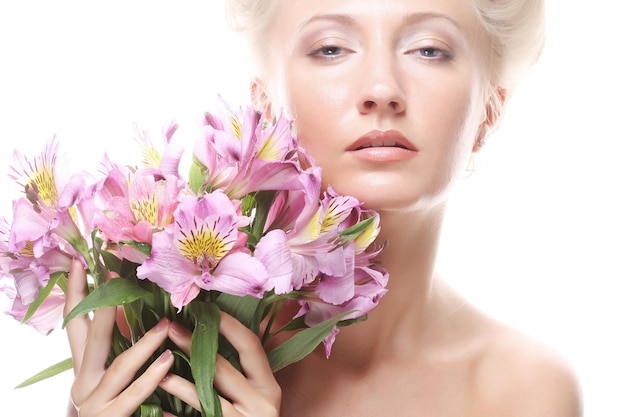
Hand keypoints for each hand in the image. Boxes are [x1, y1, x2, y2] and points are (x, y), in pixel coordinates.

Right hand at [64, 259, 174, 416]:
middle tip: (115, 275)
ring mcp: (93, 402)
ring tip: (166, 324)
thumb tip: (130, 310)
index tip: (79, 262)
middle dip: (104, 305)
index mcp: (83, 368)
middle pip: (91, 337)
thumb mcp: (110, 375)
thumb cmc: (113, 408)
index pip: (75, 323)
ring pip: (119, 365)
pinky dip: (151, 378)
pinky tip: (168, 362)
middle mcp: (82, 382)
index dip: (76, 292)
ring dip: (144, 343)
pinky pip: (133, 394)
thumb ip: (119, 345)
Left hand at [160, 313, 281, 416]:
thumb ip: (244, 371)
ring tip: (158, 370)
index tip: (207, 308)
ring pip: (207, 398)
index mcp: (269, 386)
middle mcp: (262, 403)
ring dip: (179, 382)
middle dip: (195, 346)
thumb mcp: (256, 396)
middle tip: (171, 327)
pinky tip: (159, 411)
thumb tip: (217, 330)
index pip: (251, 347)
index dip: (230, 325)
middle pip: (224, 369)